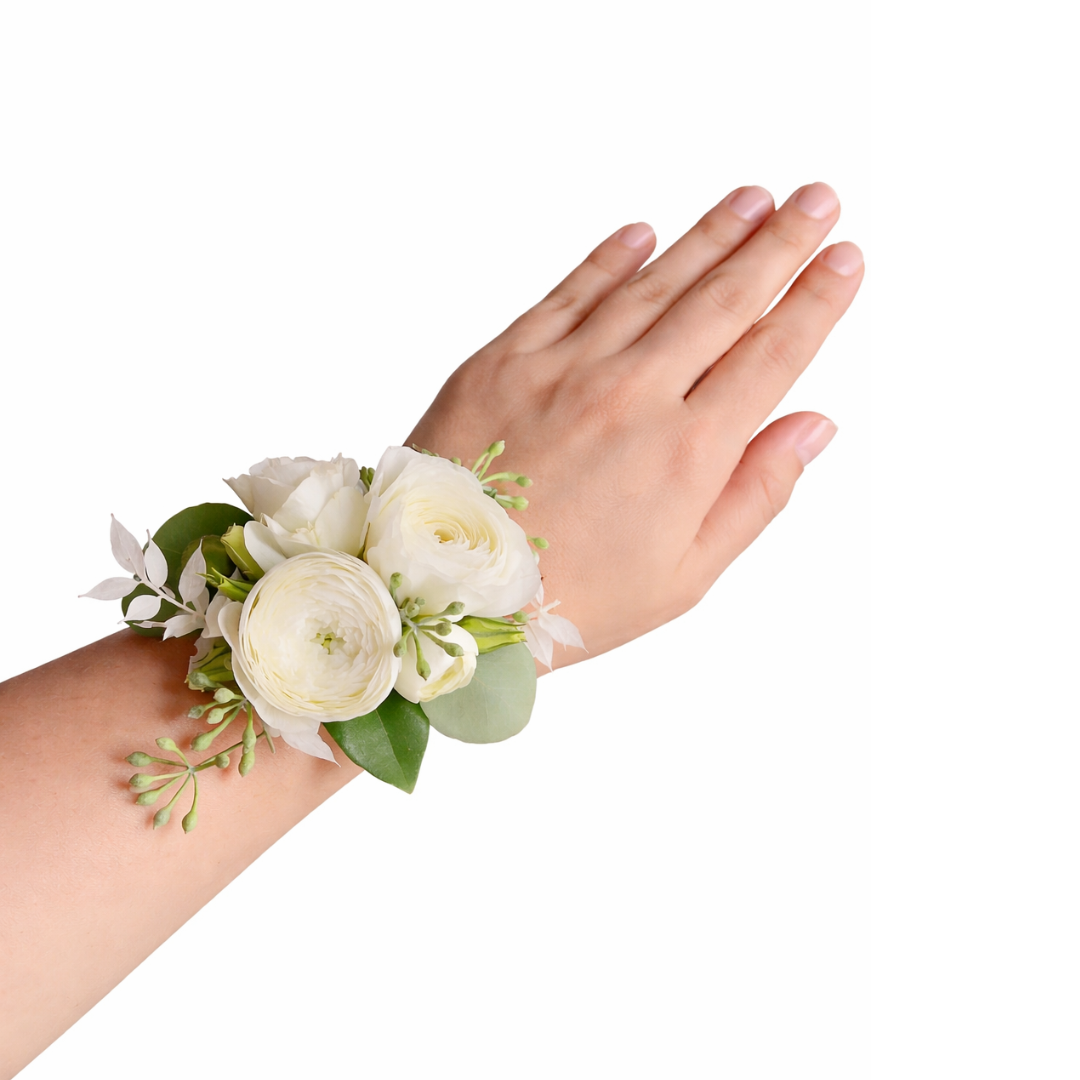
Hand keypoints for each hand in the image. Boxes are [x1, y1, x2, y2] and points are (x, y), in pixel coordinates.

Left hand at [408, 183, 862, 662]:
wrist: (440, 593)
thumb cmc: (571, 599)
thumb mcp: (683, 576)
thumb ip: (755, 496)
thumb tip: (814, 427)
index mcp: (688, 453)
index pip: (771, 355)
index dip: (815, 302)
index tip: (846, 259)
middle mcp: (634, 394)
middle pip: (723, 301)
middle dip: (780, 245)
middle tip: (819, 200)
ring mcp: (566, 368)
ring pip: (655, 283)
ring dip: (709, 235)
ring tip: (753, 199)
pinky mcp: (504, 358)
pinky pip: (569, 292)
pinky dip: (610, 259)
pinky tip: (644, 232)